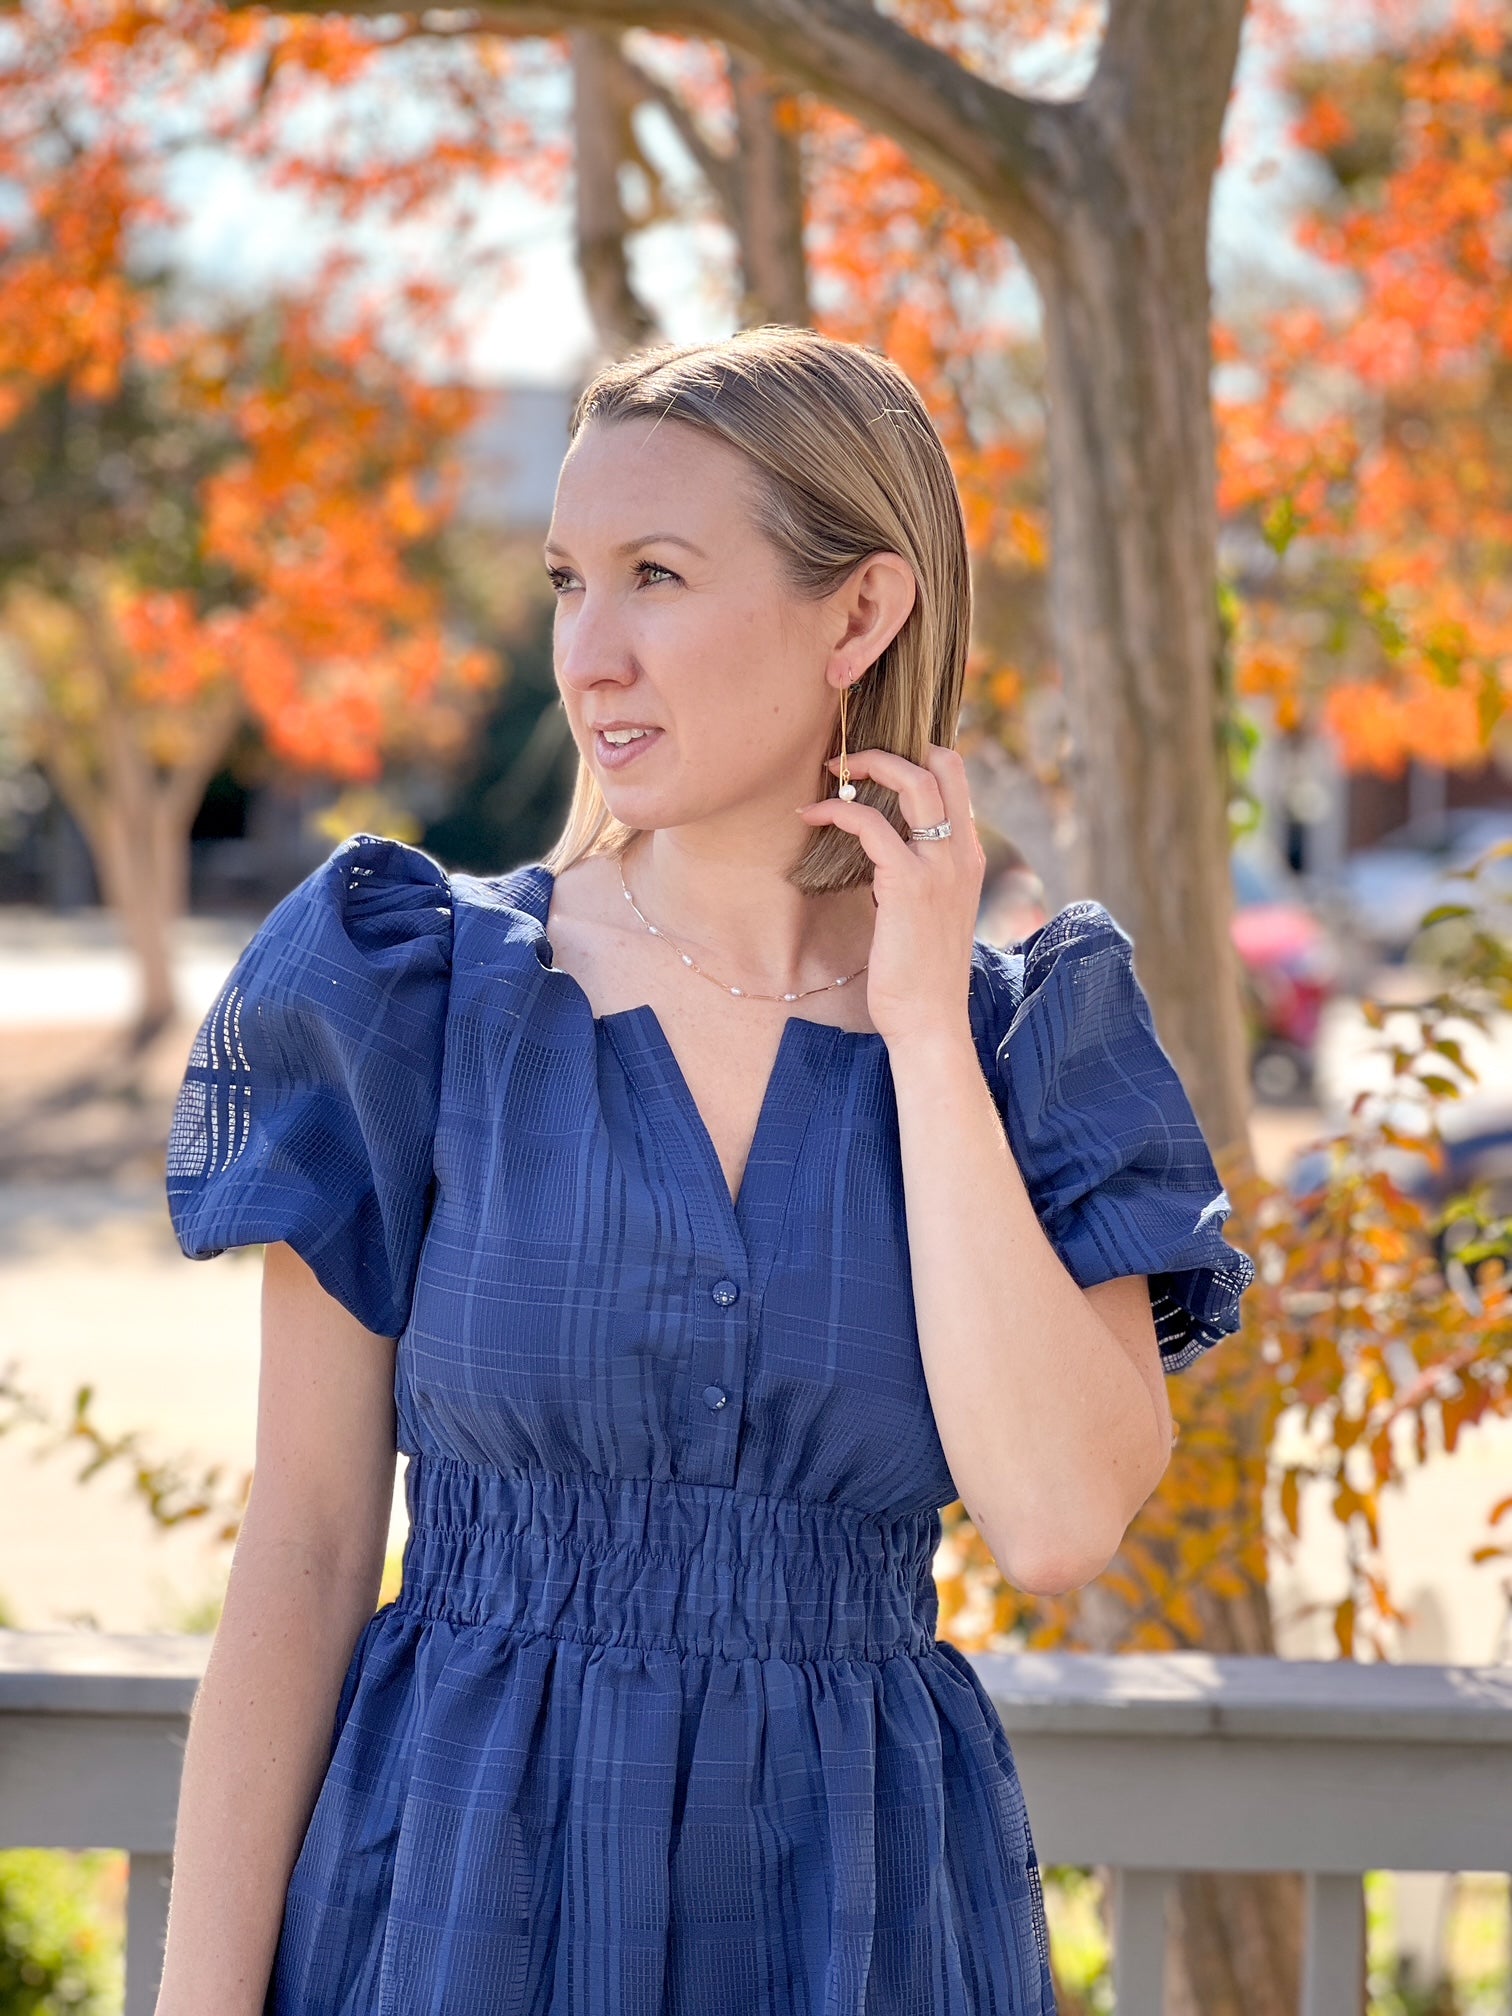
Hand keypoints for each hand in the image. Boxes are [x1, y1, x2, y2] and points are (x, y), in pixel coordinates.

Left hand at [796, 742, 985, 1047]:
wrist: (930, 1019)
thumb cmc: (921, 972)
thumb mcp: (930, 912)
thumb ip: (918, 875)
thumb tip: (883, 851)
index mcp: (969, 856)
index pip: (956, 779)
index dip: (917, 757)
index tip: (874, 766)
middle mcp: (962, 853)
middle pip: (942, 764)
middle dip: (890, 750)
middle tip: (848, 760)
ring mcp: (940, 867)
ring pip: (913, 782)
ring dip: (865, 767)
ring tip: (829, 774)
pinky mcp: (908, 886)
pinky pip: (871, 826)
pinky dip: (838, 812)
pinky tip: (813, 818)